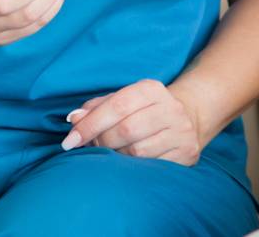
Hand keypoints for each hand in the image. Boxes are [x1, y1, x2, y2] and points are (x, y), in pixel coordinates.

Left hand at [64, 78, 204, 164]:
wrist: (188, 118)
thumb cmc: (144, 110)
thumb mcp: (123, 100)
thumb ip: (96, 108)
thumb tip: (74, 119)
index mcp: (152, 89)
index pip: (117, 105)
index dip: (91, 124)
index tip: (70, 141)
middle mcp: (171, 108)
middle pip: (126, 130)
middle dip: (101, 142)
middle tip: (90, 148)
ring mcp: (181, 132)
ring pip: (137, 152)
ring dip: (116, 157)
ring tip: (111, 154)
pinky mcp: (187, 153)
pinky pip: (152, 167)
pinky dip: (134, 169)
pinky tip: (128, 165)